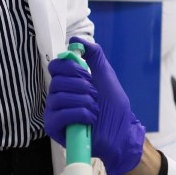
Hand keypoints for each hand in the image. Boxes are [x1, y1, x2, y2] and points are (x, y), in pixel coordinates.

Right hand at [44, 37, 144, 174]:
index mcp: (68, 83)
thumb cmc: (114, 108)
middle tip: (95, 96)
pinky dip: (80, 115)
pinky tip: (90, 120)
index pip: (56, 66)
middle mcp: (58, 96)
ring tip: (95, 110)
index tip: (87, 73)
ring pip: (60, 97)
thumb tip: (77, 40)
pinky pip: (60, 114)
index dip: (71, 67)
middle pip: (57, 80)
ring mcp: (54, 112)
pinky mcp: (54, 128)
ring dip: (84, 102)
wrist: (121, 134)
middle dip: (82, 87)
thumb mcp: (106, 77)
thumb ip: (95, 56)